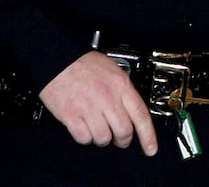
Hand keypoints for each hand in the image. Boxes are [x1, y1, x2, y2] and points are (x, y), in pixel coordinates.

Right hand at [38, 51, 156, 154]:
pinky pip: (84, 138)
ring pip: (104, 138)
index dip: (148, 136)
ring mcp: (89, 108)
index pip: (141, 115)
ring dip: (102, 139)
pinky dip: (85, 137)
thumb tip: (130, 106)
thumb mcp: (113, 70)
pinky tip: (84, 128)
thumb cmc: (83, 63)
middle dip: (123, 140)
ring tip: (99, 130)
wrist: (58, 61)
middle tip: (120, 140)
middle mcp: (107, 98)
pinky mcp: (71, 116)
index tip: (150, 148)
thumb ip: (123, 89)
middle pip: (123, 131)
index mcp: (121, 86)